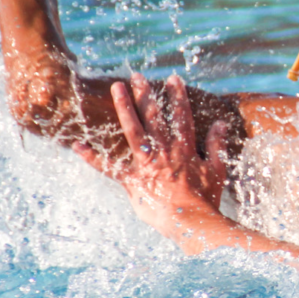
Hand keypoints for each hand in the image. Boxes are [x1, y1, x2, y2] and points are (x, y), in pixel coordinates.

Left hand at [76, 73, 228, 240]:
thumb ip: (217, 145)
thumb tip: (221, 124)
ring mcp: (146, 164)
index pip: (182, 116)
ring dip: (124, 107)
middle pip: (153, 117)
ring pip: (133, 130)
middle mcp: (163, 151)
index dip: (178, 96)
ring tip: (117, 88)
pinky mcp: (132, 181)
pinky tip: (77, 146)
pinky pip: (110, 168)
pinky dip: (92, 158)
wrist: (191, 221)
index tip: (173, 79)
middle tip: (137, 76)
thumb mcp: (217, 170)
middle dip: (145, 94)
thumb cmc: (206, 199)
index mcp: (184, 149)